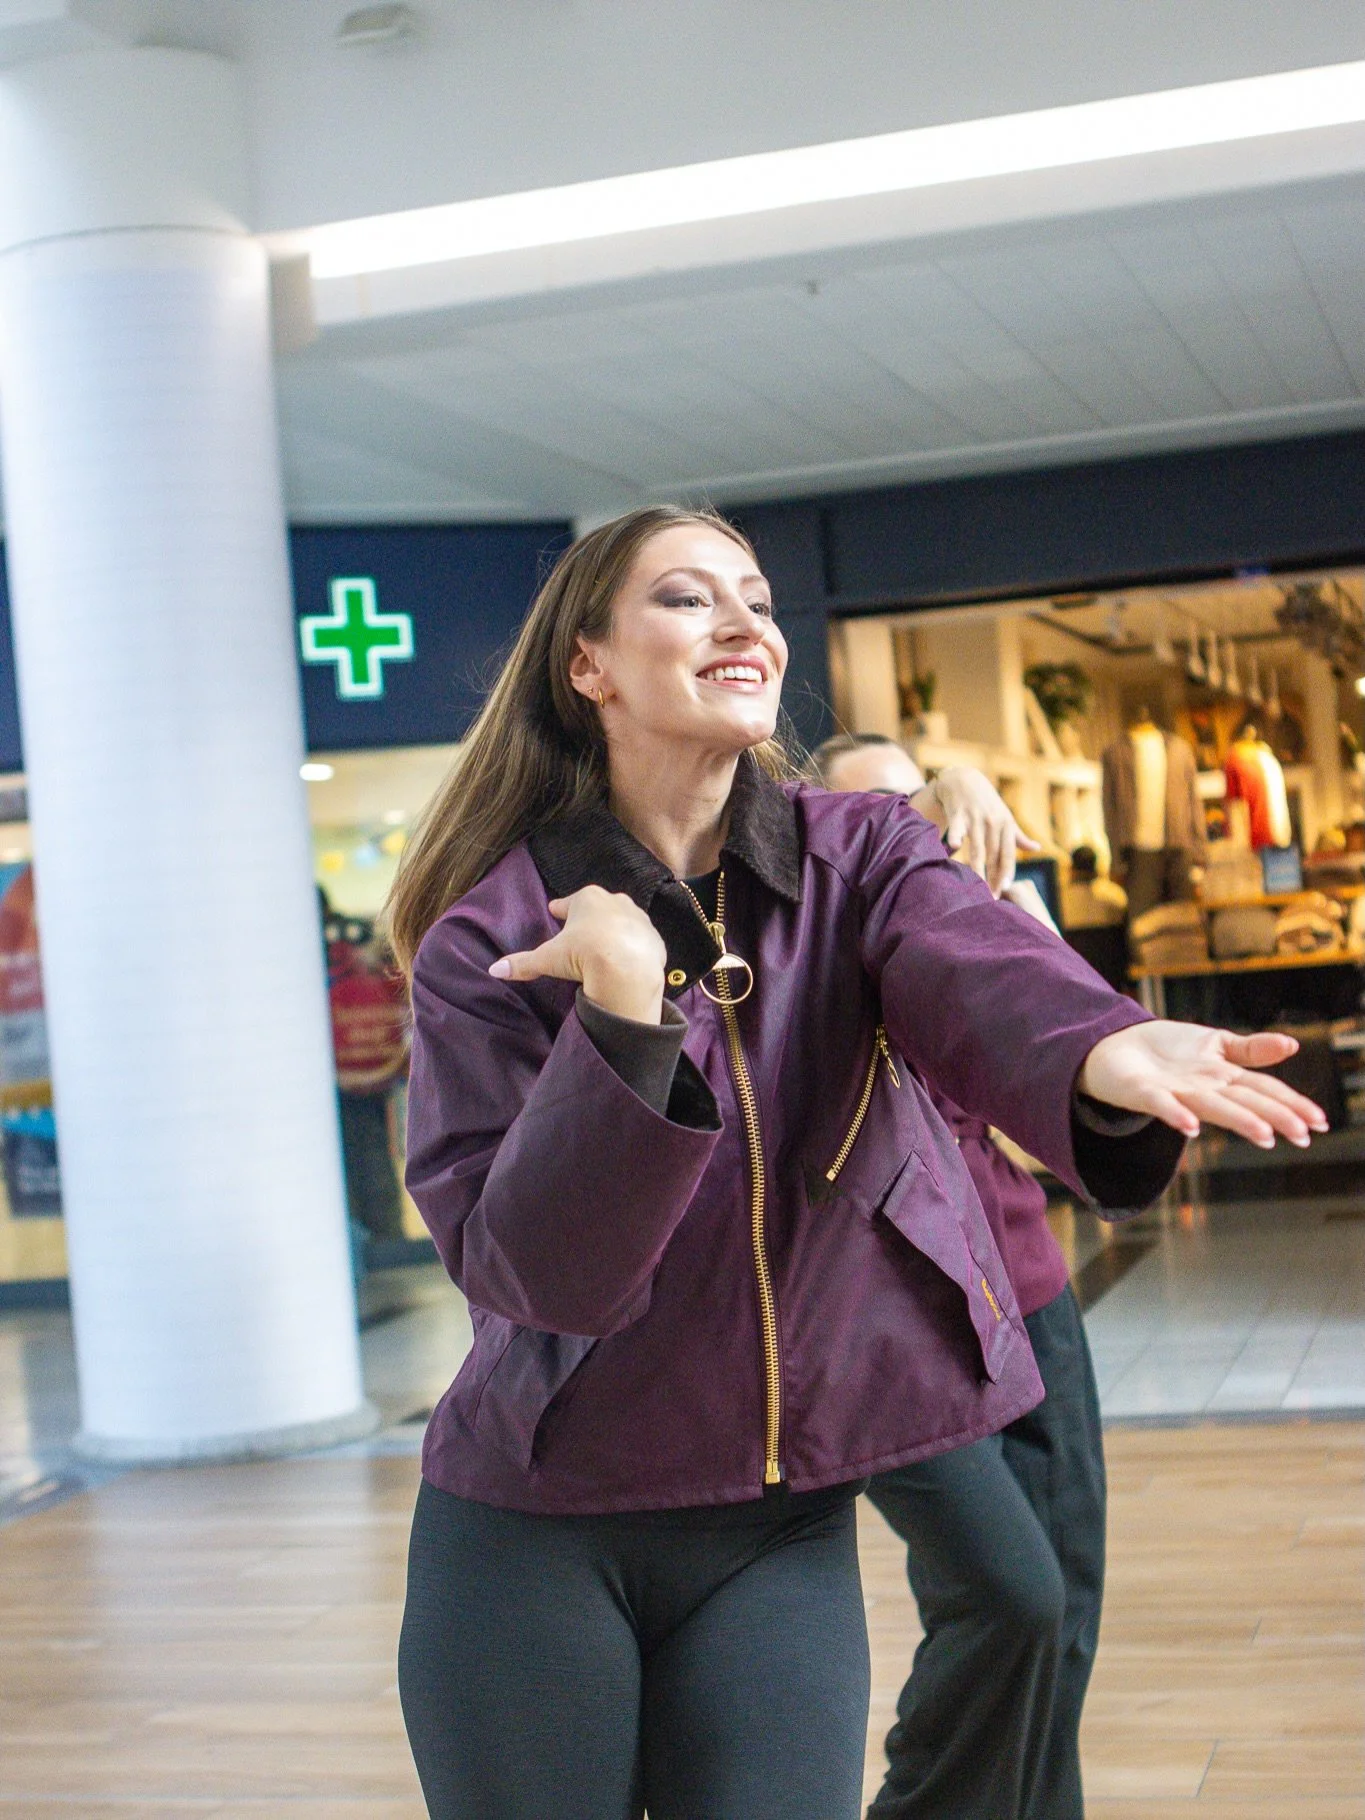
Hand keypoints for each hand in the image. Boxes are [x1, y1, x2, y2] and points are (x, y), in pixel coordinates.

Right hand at [490, 885, 666, 1022]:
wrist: (627, 968)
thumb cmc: (583, 954)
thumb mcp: (548, 958)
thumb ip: (522, 963)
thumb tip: (494, 969)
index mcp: (587, 899)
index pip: (569, 903)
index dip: (561, 909)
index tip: (555, 911)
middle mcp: (615, 901)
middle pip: (597, 907)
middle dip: (590, 916)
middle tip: (581, 930)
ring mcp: (638, 918)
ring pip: (622, 920)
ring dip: (614, 929)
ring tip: (606, 944)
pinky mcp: (654, 938)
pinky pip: (640, 941)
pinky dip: (634, 947)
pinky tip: (628, 958)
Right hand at [910, 767, 1039, 895]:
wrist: (964, 778)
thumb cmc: (987, 802)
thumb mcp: (1005, 816)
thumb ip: (1018, 836)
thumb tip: (1036, 849)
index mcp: (1006, 824)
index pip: (1008, 853)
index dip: (1007, 871)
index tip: (1004, 889)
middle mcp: (993, 822)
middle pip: (993, 855)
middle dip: (992, 877)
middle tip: (989, 897)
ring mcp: (976, 817)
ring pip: (977, 848)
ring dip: (977, 868)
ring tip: (975, 887)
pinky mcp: (958, 813)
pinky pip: (957, 827)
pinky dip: (956, 835)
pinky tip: (955, 847)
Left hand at [1079, 1022, 1328, 1148]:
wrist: (1114, 1048)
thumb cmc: (1169, 1052)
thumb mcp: (1214, 1045)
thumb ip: (1251, 1050)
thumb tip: (1294, 1045)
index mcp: (1223, 1078)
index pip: (1264, 1090)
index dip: (1291, 1104)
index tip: (1320, 1122)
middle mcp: (1203, 1090)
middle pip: (1243, 1101)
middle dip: (1273, 1117)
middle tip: (1303, 1135)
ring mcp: (1175, 1094)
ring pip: (1211, 1107)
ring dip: (1237, 1120)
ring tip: (1265, 1135)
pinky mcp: (1143, 1092)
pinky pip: (1160, 1105)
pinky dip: (1175, 1115)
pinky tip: (1190, 1127)